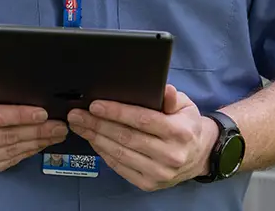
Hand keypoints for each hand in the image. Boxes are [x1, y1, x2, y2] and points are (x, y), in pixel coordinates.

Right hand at [0, 73, 68, 179]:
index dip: (19, 115)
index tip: (41, 112)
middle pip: (4, 137)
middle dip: (36, 130)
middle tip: (58, 125)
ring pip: (8, 153)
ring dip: (35, 144)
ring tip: (54, 134)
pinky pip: (5, 164)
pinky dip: (25, 154)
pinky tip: (37, 145)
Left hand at [67, 84, 215, 191]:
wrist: (198, 156)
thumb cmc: (185, 125)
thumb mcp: (185, 106)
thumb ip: (172, 97)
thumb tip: (165, 89)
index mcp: (179, 132)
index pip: (142, 120)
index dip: (116, 112)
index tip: (94, 105)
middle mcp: (171, 155)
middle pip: (126, 137)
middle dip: (97, 124)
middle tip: (76, 115)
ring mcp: (159, 173)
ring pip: (120, 153)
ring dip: (95, 138)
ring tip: (79, 126)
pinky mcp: (149, 184)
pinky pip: (120, 167)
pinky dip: (103, 153)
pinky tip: (93, 140)